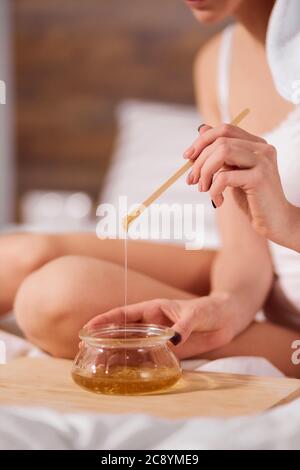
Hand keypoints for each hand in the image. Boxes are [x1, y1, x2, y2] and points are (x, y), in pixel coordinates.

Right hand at [85, 292, 245, 352]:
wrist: (227, 318)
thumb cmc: (210, 309)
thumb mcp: (197, 313)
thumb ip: (184, 325)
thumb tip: (173, 340)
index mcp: (153, 309)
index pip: (124, 314)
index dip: (105, 320)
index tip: (87, 327)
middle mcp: (151, 323)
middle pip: (122, 331)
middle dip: (103, 338)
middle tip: (84, 347)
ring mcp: (158, 337)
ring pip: (132, 345)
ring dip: (115, 352)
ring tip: (98, 362)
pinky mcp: (168, 349)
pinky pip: (147, 356)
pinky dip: (135, 362)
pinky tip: (125, 372)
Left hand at [184, 123, 299, 248]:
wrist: (275, 222)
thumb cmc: (252, 199)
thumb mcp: (233, 173)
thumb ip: (220, 154)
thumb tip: (201, 129)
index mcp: (256, 144)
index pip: (225, 130)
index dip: (202, 140)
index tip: (187, 156)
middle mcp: (262, 148)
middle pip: (220, 142)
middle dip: (199, 161)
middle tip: (192, 180)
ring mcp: (263, 162)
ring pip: (222, 153)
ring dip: (205, 172)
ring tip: (203, 188)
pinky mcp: (259, 178)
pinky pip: (225, 177)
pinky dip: (214, 189)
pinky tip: (218, 201)